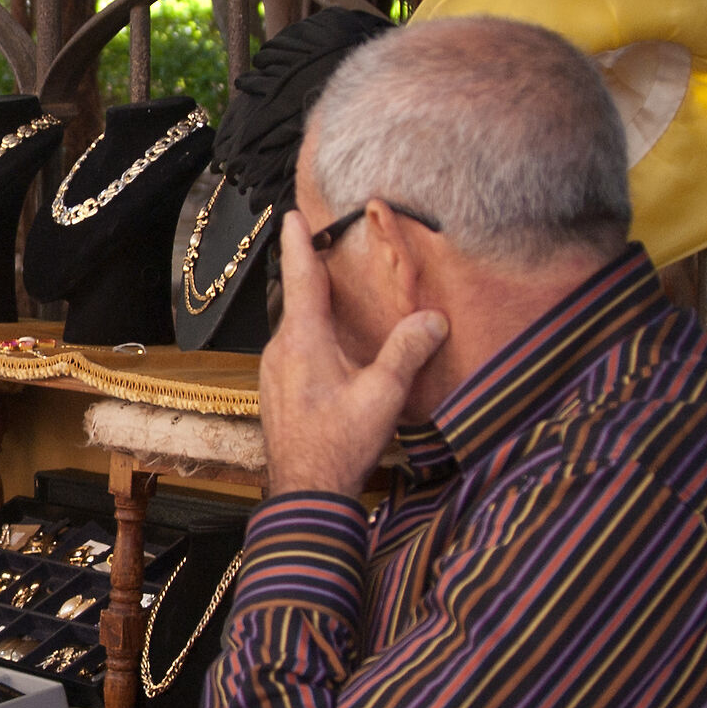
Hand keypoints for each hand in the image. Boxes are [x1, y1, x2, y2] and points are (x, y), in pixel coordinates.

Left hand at [259, 219, 447, 498]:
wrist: (305, 493)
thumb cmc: (339, 445)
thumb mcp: (382, 396)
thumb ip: (407, 352)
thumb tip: (433, 318)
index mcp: (301, 340)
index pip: (300, 278)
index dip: (299, 243)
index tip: (291, 214)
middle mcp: (280, 349)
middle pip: (298, 300)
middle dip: (311, 274)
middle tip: (326, 248)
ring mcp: (274, 371)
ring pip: (296, 327)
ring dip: (314, 309)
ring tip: (336, 295)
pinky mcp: (277, 391)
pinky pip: (295, 349)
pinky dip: (313, 336)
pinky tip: (333, 348)